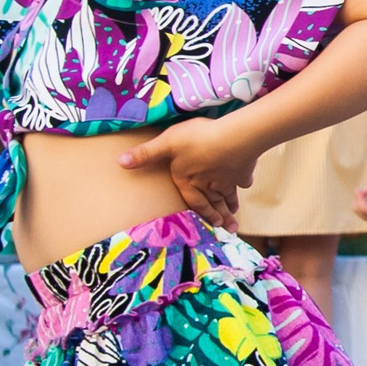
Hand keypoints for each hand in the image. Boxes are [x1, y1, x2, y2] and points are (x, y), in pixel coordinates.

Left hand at [120, 114, 256, 226]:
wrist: (234, 137)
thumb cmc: (198, 140)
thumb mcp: (166, 143)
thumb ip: (146, 154)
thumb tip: (120, 162)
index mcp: (189, 182)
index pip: (195, 201)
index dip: (203, 212)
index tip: (212, 223)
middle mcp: (209, 185)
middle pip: (215, 203)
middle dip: (221, 216)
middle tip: (229, 228)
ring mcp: (228, 178)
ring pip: (229, 194)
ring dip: (232, 204)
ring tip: (235, 212)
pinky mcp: (243, 168)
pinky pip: (242, 178)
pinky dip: (243, 183)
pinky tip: (246, 184)